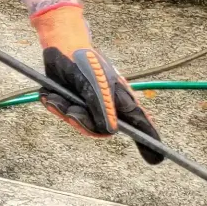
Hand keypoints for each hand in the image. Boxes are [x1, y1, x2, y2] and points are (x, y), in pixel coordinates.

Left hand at [32, 4, 163, 164]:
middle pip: (99, 130)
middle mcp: (107, 105)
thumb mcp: (95, 83)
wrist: (60, 45)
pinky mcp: (71, 102)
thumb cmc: (84, 60)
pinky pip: (62, 114)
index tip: (157, 159)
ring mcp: (88, 105)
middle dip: (82, 123)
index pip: (140, 125)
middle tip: (71, 111)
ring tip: (56, 97)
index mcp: (121, 100)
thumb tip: (112, 131)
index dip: (149, 142)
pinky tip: (49, 95)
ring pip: (78, 123)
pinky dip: (54, 105)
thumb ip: (103, 106)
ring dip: (64, 111)